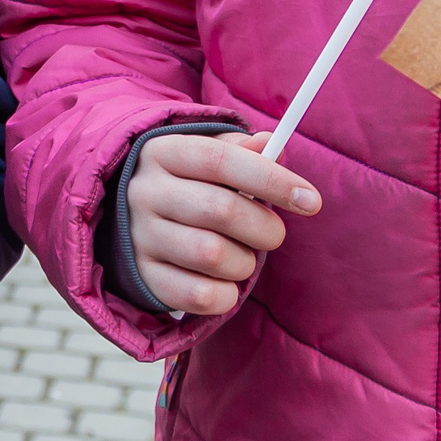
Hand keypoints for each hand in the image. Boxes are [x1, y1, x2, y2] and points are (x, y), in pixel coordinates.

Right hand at [127, 130, 319, 315]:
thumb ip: (244, 152)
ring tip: (242, 256)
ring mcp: (140, 236)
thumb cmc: (188, 183)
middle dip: (265, 228)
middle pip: (221, 210)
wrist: (129, 217)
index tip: (311, 201)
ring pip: (212, 255)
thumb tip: (273, 145)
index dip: (272, 180)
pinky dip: (226, 294)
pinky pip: (199, 295)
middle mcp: (145, 192)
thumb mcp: (208, 157)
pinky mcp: (144, 277)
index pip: (221, 161)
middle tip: (273, 234)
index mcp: (163, 153)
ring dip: (245, 262)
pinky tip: (225, 281)